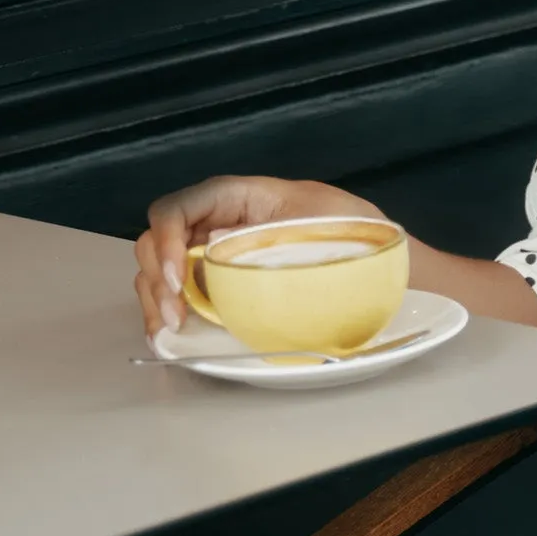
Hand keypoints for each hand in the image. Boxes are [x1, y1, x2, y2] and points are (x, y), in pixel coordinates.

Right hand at [133, 175, 380, 337]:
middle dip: (157, 276)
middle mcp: (217, 224)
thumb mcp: (317, 219)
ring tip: (170, 332)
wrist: (380, 258)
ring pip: (161, 271)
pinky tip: (172, 338)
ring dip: (156, 300)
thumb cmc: (353, 229)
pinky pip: (180, 296)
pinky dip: (168, 314)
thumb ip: (269, 231)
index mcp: (236, 197)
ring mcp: (214, 256)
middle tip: (175, 315)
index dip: (168, 239)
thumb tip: (218, 246)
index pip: (179, 208)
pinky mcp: (221, 286)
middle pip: (159, 240)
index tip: (180, 278)